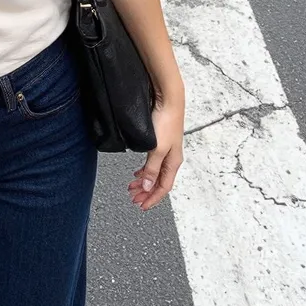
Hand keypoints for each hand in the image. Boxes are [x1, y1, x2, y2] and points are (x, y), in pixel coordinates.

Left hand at [128, 92, 184, 210]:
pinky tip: (137, 172)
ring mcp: (166, 150)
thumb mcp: (157, 149)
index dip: (153, 198)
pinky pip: (152, 163)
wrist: (168, 100)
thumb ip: (151, 169)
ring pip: (154, 172)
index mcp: (173, 162)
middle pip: (158, 182)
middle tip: (133, 198)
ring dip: (143, 182)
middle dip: (146, 192)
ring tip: (132, 187)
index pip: (163, 187)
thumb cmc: (166, 121)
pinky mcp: (160, 142)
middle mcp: (171, 158)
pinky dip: (144, 171)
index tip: (142, 206)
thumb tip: (148, 187)